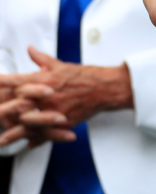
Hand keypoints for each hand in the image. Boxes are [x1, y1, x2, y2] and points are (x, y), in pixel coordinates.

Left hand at [0, 46, 131, 147]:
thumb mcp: (62, 65)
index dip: (3, 82)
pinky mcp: (65, 121)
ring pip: (31, 124)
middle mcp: (48, 95)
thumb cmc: (86, 76)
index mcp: (47, 79)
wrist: (106, 87)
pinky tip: (29, 144)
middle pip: (19, 105)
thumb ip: (42, 60)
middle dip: (3, 110)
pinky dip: (38, 139)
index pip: (18, 81)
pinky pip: (48, 133)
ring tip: (2, 140)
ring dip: (15, 133)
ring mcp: (56, 110)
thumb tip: (30, 50)